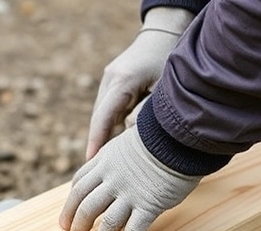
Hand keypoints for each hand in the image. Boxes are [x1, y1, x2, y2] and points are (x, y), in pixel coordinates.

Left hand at [60, 126, 200, 230]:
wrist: (177, 135)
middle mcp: (111, 179)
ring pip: (106, 224)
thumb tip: (115, 162)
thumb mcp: (127, 140)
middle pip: (86, 207)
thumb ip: (116, 155)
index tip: (68, 216)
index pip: (80, 185)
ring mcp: (129, 194)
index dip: (71, 204)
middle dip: (78, 225)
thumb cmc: (159, 136)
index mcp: (104, 161)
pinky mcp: (148, 205)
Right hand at [86, 7, 193, 159]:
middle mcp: (111, 78)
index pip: (104, 116)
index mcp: (123, 80)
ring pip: (104, 113)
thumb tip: (128, 133)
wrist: (165, 32)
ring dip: (106, 132)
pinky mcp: (113, 80)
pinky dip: (112, 122)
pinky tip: (117, 138)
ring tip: (109, 159)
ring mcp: (109, 78)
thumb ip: (147, 113)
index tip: (91, 161)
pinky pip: (109, 107)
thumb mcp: (164, 89)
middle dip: (99, 141)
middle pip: (100, 117)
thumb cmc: (170, 60)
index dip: (97, 140)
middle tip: (100, 168)